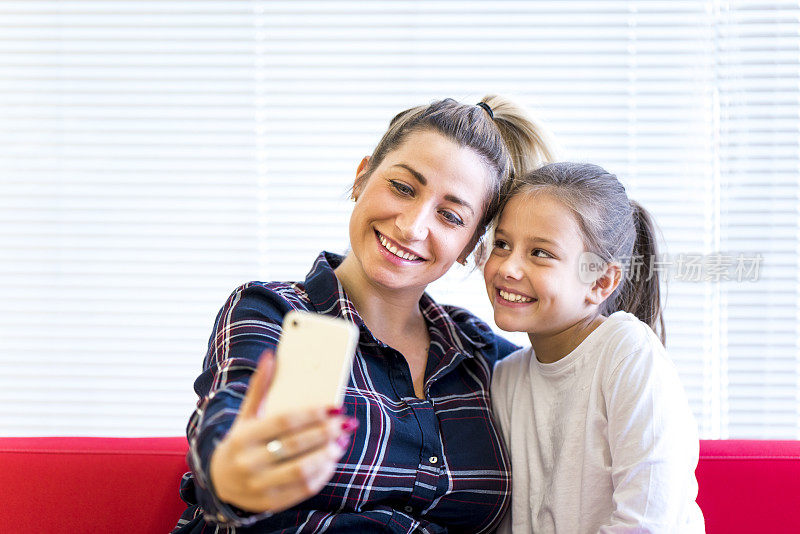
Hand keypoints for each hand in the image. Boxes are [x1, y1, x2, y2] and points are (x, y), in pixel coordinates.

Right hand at [209, 350, 356, 512]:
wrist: (218, 482)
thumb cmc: (241, 441)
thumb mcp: (246, 415)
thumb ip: (260, 388)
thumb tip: (270, 355)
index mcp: (243, 437)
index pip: (284, 422)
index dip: (313, 414)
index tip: (335, 406)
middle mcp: (249, 463)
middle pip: (296, 446)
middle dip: (326, 433)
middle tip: (345, 422)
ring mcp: (259, 486)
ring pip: (302, 470)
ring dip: (327, 455)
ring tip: (341, 441)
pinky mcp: (270, 502)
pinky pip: (303, 489)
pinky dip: (322, 473)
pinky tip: (331, 459)